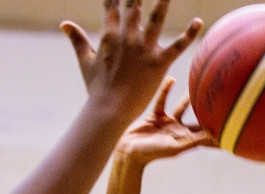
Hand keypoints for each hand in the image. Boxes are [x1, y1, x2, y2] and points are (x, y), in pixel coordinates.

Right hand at [62, 0, 203, 121]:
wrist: (108, 111)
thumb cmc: (97, 89)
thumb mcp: (85, 61)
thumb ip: (77, 39)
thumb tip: (64, 23)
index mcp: (109, 36)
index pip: (112, 7)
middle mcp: (127, 38)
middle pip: (134, 7)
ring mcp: (143, 50)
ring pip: (156, 20)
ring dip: (163, 3)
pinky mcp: (159, 63)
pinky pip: (177, 46)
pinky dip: (189, 34)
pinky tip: (199, 21)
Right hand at [116, 78, 215, 164]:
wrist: (129, 151)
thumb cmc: (152, 152)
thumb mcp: (175, 146)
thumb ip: (193, 140)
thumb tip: (214, 136)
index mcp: (187, 139)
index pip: (208, 135)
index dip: (221, 130)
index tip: (236, 123)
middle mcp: (179, 130)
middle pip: (198, 119)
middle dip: (209, 111)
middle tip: (223, 97)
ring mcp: (168, 123)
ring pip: (182, 106)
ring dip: (190, 97)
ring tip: (200, 81)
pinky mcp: (156, 116)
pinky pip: (162, 101)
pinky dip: (166, 91)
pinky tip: (171, 79)